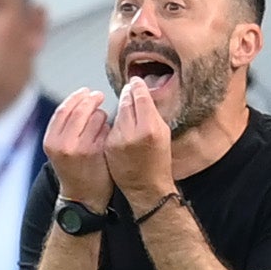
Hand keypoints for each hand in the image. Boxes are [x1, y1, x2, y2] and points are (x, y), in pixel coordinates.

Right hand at [43, 87, 112, 211]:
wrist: (83, 196)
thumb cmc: (73, 169)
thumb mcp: (59, 147)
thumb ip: (64, 126)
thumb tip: (78, 98)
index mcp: (51, 140)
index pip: (64, 109)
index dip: (76, 97)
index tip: (85, 91)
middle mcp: (63, 143)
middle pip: (80, 109)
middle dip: (91, 99)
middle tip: (98, 95)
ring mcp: (81, 147)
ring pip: (95, 116)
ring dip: (101, 114)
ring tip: (101, 120)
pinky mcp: (97, 151)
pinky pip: (106, 128)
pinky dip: (108, 127)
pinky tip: (106, 132)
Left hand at [105, 77, 175, 204]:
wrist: (146, 188)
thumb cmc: (159, 161)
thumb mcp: (163, 134)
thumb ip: (152, 113)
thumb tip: (141, 94)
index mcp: (149, 128)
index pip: (140, 97)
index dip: (137, 87)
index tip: (135, 81)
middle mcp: (131, 133)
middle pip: (126, 102)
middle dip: (128, 95)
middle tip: (129, 89)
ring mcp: (117, 140)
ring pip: (116, 113)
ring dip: (120, 108)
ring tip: (126, 110)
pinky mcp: (107, 146)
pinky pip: (110, 127)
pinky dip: (114, 124)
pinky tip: (121, 128)